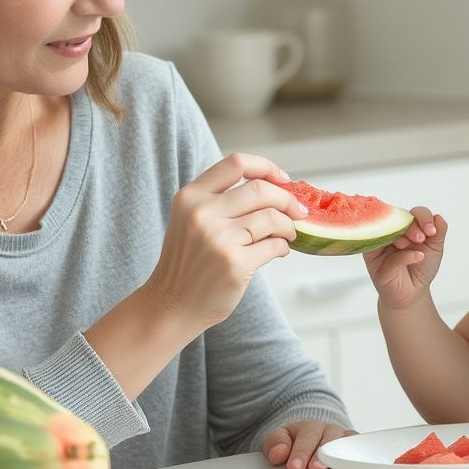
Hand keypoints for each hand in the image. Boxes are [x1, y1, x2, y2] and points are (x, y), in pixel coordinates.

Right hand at [144, 153, 306, 330]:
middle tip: (297, 211)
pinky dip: (283, 247)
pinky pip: (274, 246)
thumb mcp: (190, 220)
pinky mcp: (235, 264)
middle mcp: (202, 213)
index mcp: (190, 196)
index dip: (266, 167)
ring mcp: (218, 239)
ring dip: (288, 226)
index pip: (236, 164)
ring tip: (287, 234)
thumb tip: (275, 188)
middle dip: (287, 200)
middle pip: (261, 190)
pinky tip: (278, 251)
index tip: (283, 179)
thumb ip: (221, 200)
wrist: (171, 304)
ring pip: (272, 218)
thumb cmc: (188, 262)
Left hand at [262, 420, 354, 468]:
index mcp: (309, 428)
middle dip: (321, 455)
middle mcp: (329, 432)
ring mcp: (344, 440)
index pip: (306, 437)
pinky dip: (358, 459)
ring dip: (341, 458)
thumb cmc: (296, 442)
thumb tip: (278, 453)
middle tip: (314, 468)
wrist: (313, 438)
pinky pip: (360, 452)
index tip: (294, 467)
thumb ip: (276, 444)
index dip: (300, 452)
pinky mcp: (355, 449)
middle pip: (329, 439)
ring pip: (347, 444)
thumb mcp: (281, 439)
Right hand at [363, 207, 445, 310]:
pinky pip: (384, 250)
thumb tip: (439, 217)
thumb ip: (439, 233)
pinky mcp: (372, 258)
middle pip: (399, 217)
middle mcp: (392, 232)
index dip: (423, 217)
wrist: (412, 294)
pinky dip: (403, 254)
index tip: (432, 231)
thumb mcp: (434, 250)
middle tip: (422, 239)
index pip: (413, 213)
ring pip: (387, 230)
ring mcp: (380, 243)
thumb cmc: (420, 269)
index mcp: (407, 227)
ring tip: (417, 247)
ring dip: (404, 235)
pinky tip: (417, 257)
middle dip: (413, 226)